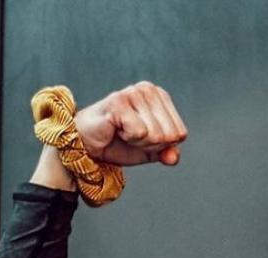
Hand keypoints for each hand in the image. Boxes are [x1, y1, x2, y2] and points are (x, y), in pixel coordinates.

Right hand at [74, 81, 188, 165]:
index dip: (161, 145)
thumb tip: (173, 157)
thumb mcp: (150, 151)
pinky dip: (129, 138)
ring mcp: (133, 92)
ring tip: (122, 131)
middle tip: (130, 136)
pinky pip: (140, 132)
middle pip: (170, 135)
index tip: (141, 137)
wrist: (86, 146)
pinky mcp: (118, 101)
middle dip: (150, 144)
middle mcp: (149, 89)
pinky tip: (115, 129)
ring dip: (138, 141)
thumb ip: (167, 153)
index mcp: (160, 97)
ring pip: (156, 134)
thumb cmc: (117, 142)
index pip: (180, 133)